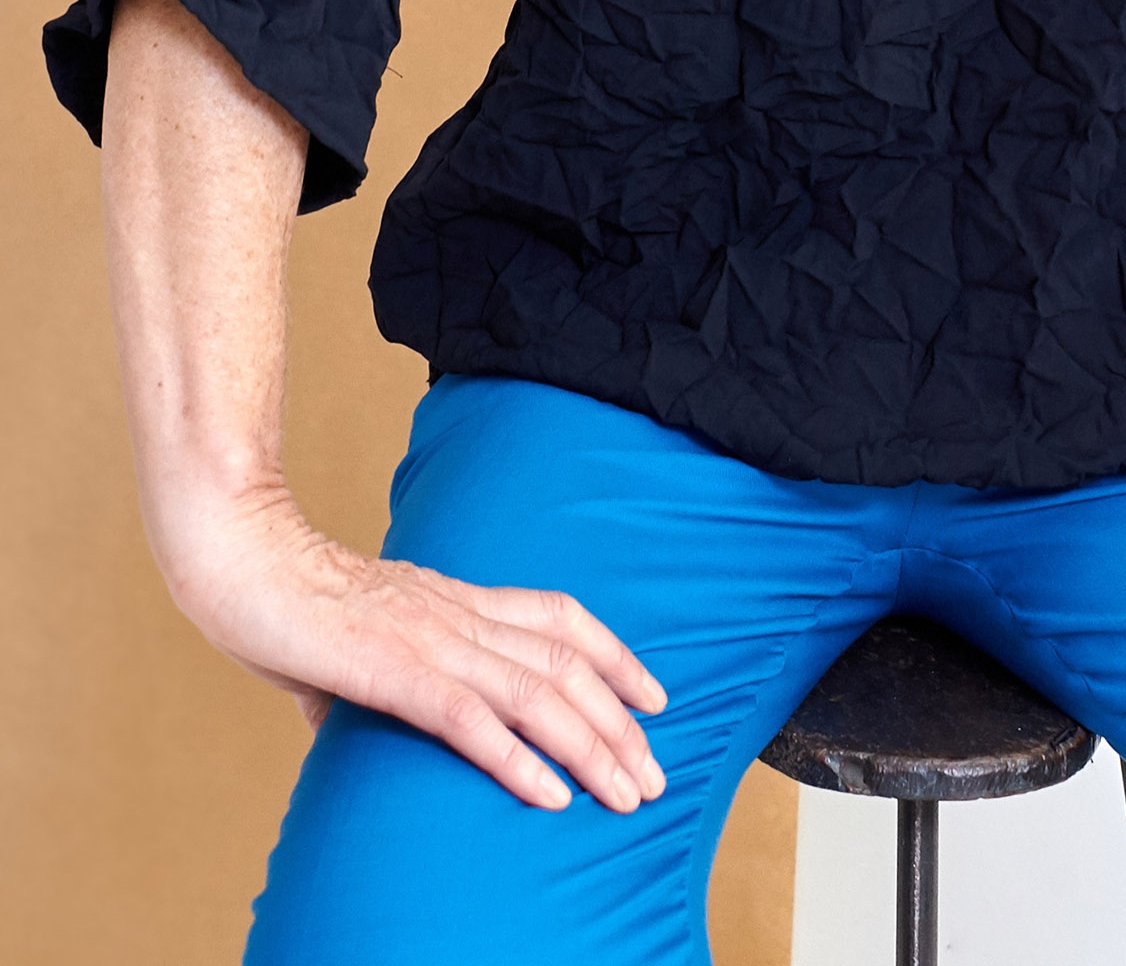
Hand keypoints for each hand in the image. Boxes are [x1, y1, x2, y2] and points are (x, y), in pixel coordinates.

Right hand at [164, 475, 667, 813]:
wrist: (239, 561)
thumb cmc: (282, 604)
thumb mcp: (347, 647)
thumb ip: (366, 682)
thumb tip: (342, 721)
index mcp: (453, 599)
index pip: (557, 615)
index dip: (614, 654)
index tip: (654, 696)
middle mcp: (456, 614)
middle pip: (563, 663)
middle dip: (618, 724)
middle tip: (654, 776)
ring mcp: (429, 640)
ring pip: (534, 692)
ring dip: (590, 748)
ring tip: (627, 795)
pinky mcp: (393, 671)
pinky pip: (469, 720)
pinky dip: (517, 760)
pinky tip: (550, 796)